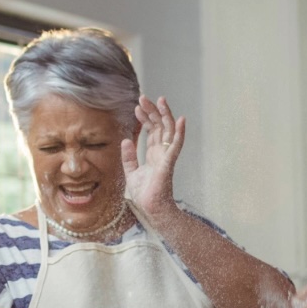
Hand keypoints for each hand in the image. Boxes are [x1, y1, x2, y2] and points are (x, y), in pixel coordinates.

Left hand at [123, 96, 186, 215]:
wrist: (151, 209)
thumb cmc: (145, 195)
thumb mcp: (131, 173)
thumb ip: (129, 157)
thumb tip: (125, 140)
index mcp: (153, 154)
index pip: (152, 131)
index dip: (145, 118)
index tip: (137, 107)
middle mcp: (162, 153)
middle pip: (160, 127)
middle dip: (152, 111)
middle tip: (143, 98)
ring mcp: (167, 156)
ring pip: (169, 131)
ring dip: (165, 115)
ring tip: (160, 100)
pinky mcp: (169, 163)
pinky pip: (176, 145)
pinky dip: (180, 132)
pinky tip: (181, 120)